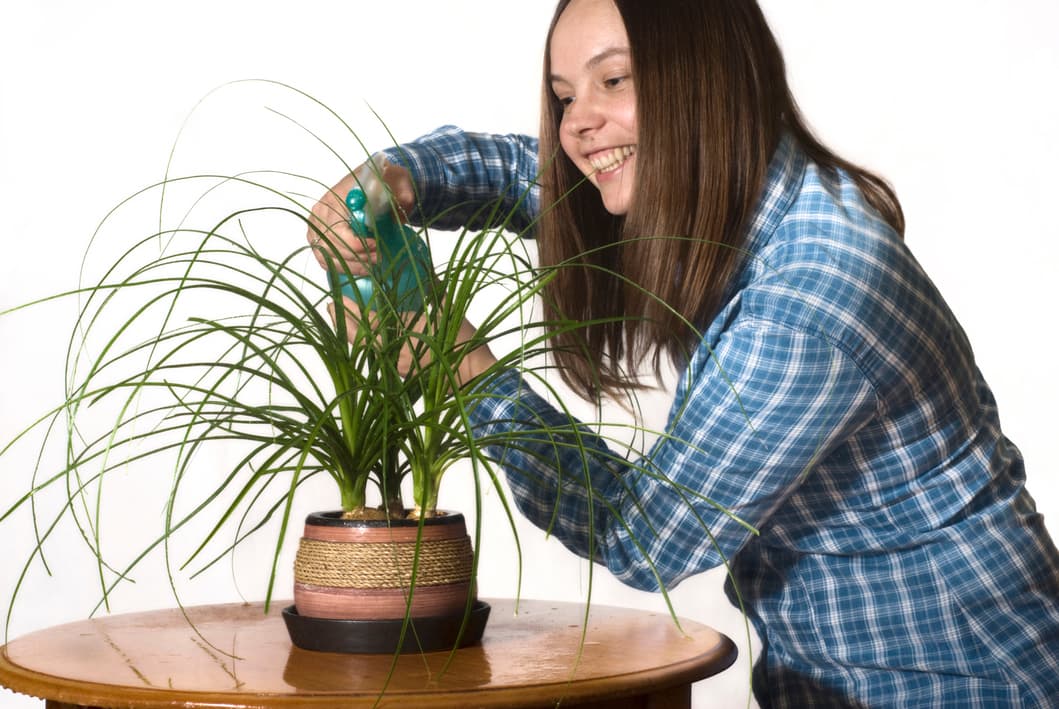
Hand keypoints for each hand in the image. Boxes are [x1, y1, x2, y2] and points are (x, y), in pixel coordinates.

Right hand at [307, 156, 416, 274]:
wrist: (380, 183)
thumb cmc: (386, 184)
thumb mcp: (398, 184)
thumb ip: (401, 193)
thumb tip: (402, 203)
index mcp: (336, 197)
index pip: (337, 228)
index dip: (356, 243)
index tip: (376, 245)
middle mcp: (322, 210)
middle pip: (331, 244)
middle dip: (356, 257)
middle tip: (378, 259)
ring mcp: (318, 224)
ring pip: (327, 255)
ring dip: (350, 265)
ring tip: (372, 265)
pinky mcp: (320, 236)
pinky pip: (326, 259)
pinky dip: (343, 267)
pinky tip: (362, 268)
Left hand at [328, 297, 497, 387]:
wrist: (471, 372)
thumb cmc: (459, 340)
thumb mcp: (444, 306)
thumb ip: (429, 283)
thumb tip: (419, 260)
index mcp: (397, 337)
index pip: (362, 323)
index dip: (346, 310)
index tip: (335, 298)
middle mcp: (389, 354)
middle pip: (355, 339)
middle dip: (342, 322)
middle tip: (334, 306)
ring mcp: (394, 366)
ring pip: (364, 349)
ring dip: (353, 333)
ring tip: (347, 318)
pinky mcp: (401, 372)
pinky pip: (376, 355)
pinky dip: (368, 343)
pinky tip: (368, 333)